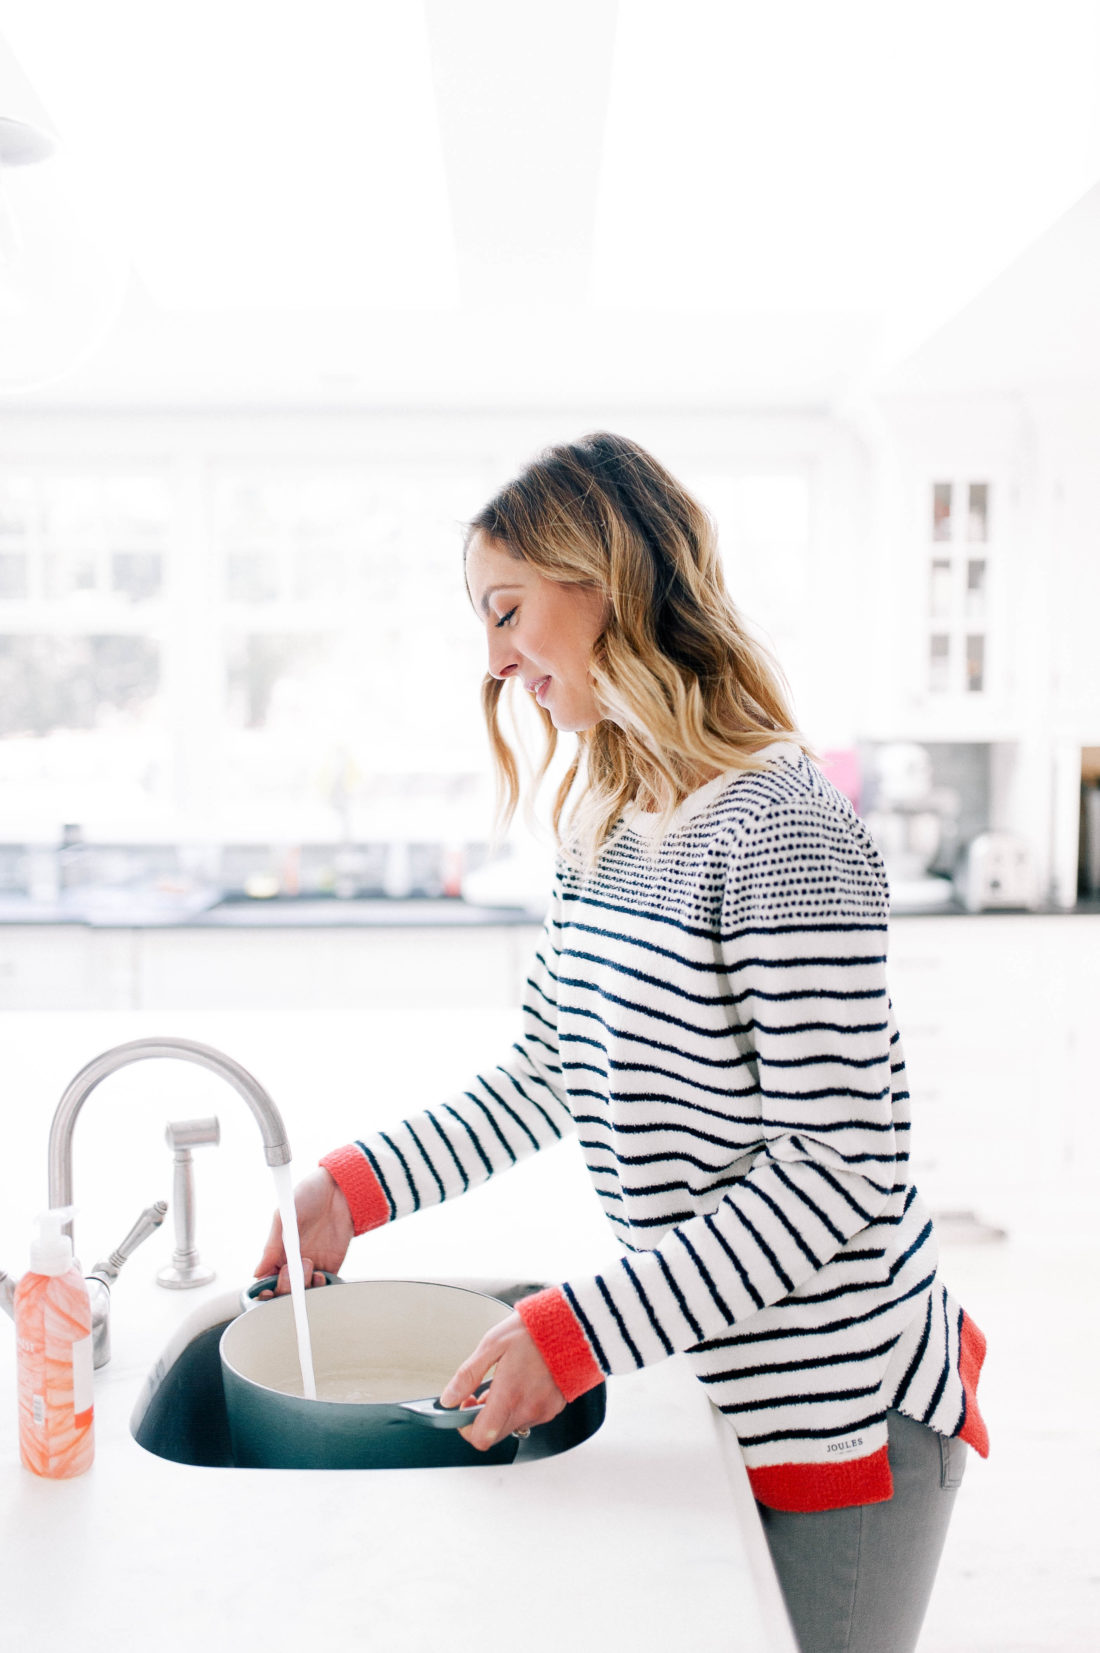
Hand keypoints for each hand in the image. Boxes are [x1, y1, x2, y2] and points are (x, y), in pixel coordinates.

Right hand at [254, 1166, 354, 1296]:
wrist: (340, 1188)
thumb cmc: (308, 1195)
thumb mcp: (285, 1218)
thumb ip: (272, 1246)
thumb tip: (257, 1273)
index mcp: (278, 1252)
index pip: (267, 1280)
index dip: (265, 1291)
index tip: (267, 1292)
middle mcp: (294, 1262)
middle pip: (285, 1290)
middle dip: (285, 1288)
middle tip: (291, 1271)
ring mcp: (313, 1265)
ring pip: (305, 1292)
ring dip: (304, 1287)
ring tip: (309, 1266)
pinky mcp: (331, 1265)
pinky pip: (325, 1287)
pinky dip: (322, 1288)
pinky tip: (321, 1275)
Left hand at [438, 1312, 564, 1450]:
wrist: (573, 1325)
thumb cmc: (534, 1330)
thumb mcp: (493, 1344)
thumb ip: (468, 1375)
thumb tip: (449, 1397)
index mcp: (509, 1396)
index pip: (481, 1437)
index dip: (465, 1427)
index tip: (465, 1407)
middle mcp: (528, 1409)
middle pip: (495, 1434)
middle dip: (483, 1417)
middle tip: (483, 1391)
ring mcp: (544, 1411)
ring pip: (512, 1425)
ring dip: (502, 1411)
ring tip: (507, 1380)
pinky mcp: (555, 1408)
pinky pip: (530, 1417)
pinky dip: (521, 1406)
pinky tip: (523, 1382)